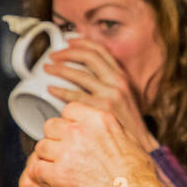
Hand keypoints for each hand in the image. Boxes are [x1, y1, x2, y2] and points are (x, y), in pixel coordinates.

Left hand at [21, 102, 161, 186]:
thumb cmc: (136, 175)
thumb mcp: (127, 138)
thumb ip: (105, 128)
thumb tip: (93, 127)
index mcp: (100, 119)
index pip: (69, 109)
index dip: (69, 124)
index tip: (74, 137)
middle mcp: (81, 132)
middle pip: (51, 126)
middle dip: (56, 141)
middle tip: (66, 156)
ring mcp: (68, 152)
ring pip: (41, 147)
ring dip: (48, 160)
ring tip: (62, 171)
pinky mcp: (59, 174)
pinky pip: (37, 169)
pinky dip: (42, 177)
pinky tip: (55, 183)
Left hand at [42, 38, 158, 151]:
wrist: (139, 143)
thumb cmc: (126, 124)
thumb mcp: (123, 98)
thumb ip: (109, 86)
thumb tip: (87, 78)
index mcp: (122, 76)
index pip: (101, 51)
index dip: (82, 43)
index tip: (68, 42)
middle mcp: (117, 82)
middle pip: (88, 57)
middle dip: (67, 53)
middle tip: (52, 56)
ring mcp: (110, 94)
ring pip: (79, 74)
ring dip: (59, 69)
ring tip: (47, 69)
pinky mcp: (100, 109)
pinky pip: (75, 96)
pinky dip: (60, 90)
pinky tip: (51, 89)